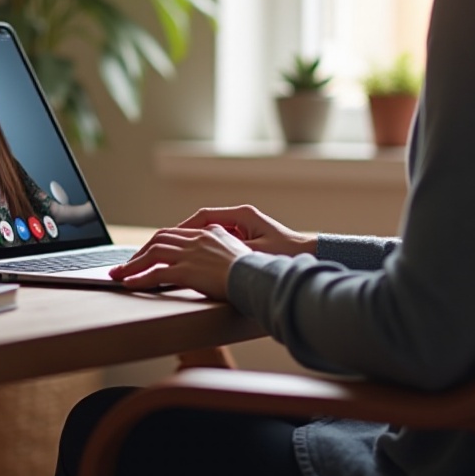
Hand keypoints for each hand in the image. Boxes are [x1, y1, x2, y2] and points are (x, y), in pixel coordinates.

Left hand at [109, 224, 250, 298]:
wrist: (258, 277)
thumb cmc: (253, 270)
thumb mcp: (238, 250)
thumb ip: (222, 248)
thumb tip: (216, 254)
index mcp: (207, 233)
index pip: (173, 234)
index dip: (155, 243)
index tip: (145, 253)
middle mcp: (196, 240)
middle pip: (158, 240)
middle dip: (139, 253)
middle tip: (125, 264)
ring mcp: (191, 254)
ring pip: (153, 254)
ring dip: (132, 265)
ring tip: (119, 275)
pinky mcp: (188, 271)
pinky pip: (157, 274)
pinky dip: (140, 279)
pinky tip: (130, 284)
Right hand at [174, 205, 317, 256]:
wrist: (308, 255)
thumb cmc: (286, 253)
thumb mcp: (256, 253)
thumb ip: (233, 249)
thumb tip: (209, 251)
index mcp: (242, 215)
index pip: (205, 216)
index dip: (185, 226)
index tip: (171, 237)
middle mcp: (241, 217)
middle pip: (204, 222)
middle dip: (184, 233)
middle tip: (166, 246)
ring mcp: (243, 226)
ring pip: (210, 231)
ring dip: (194, 241)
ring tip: (177, 253)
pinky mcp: (246, 237)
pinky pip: (219, 240)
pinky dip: (206, 247)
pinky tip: (197, 260)